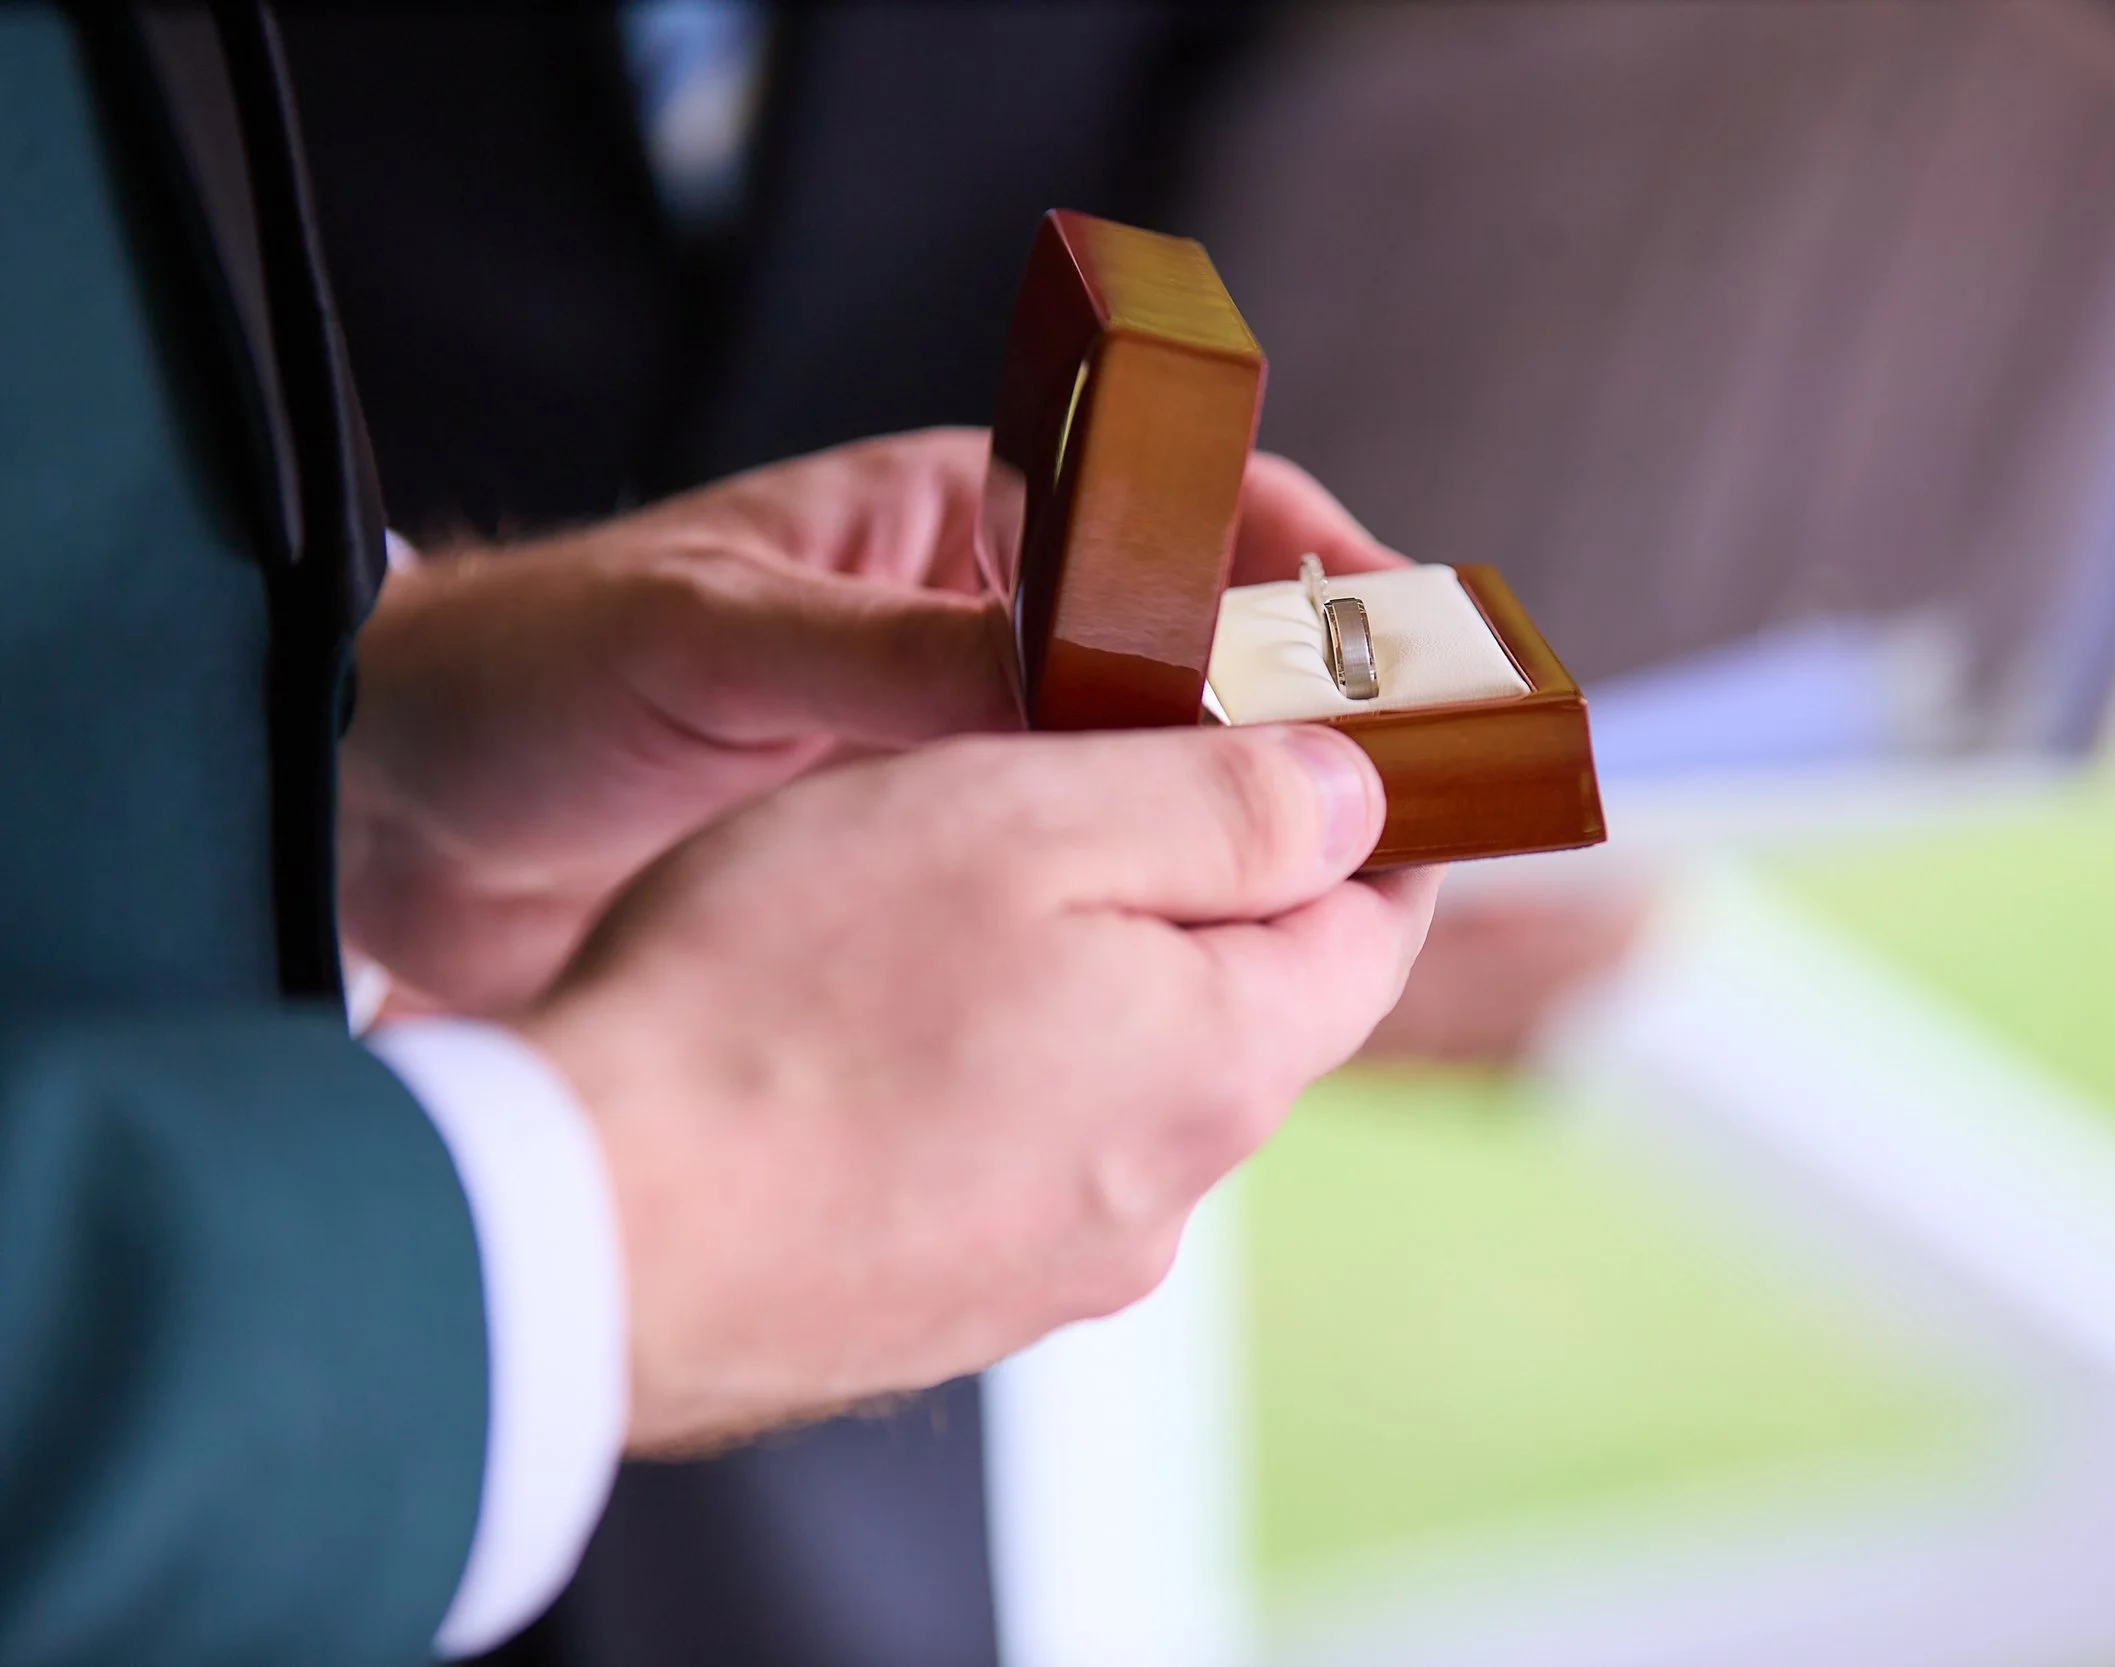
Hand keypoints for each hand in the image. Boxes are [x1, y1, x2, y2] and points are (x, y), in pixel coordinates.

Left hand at [342, 429, 1399, 1015]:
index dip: (1308, 567)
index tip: (1403, 639)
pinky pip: (1070, 882)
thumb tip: (1085, 678)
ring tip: (1326, 896)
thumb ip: (898, 654)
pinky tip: (1183, 975)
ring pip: (1151, 782)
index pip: (1183, 512)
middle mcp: (985, 635)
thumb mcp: (723, 642)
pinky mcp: (927, 868)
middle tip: (1402, 795)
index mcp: (957, 523)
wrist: (402, 811)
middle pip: (1201, 658)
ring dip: (1233, 826)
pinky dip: (1139, 916)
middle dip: (1305, 716)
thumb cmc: (542, 675)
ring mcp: (965, 757)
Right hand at [515, 723, 1439, 1451]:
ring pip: (1123, 1082)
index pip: (1375, 925)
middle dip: (1199, 890)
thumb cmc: (784, 996)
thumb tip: (1356, 798)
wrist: (580, 1235)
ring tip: (940, 907)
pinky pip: (1014, 1161)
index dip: (1367, 823)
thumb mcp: (1023, 819)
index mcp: (1224, 1059)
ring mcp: (1054, 1267)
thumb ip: (1219, 804)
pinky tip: (871, 1037)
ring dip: (1078, 988)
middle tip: (1086, 784)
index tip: (1322, 744)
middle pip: (1248, 1005)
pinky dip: (984, 1081)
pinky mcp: (945, 1305)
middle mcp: (1167, 1192)